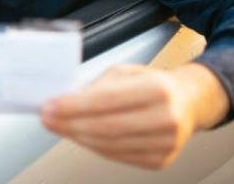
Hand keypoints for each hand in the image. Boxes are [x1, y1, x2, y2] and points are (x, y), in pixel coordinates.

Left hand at [40, 63, 228, 168]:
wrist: (186, 102)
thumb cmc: (150, 83)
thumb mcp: (124, 73)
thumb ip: (96, 87)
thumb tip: (62, 102)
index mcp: (158, 88)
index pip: (106, 100)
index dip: (73, 106)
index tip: (49, 106)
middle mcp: (166, 117)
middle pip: (105, 127)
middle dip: (69, 123)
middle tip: (47, 119)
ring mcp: (166, 143)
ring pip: (109, 145)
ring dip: (77, 136)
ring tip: (58, 127)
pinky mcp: (161, 160)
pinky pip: (117, 156)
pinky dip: (93, 146)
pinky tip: (79, 136)